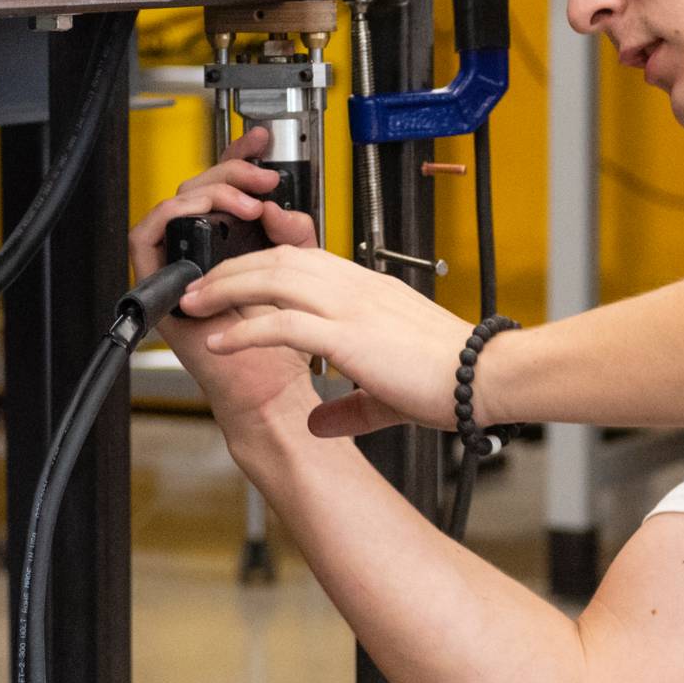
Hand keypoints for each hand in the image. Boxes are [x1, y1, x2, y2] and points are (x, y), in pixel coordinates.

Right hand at [127, 127, 321, 425]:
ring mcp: (178, 267)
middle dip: (230, 172)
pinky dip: (173, 218)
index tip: (261, 139)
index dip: (239, 156)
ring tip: (246, 202)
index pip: (227, 187)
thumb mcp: (299, 271)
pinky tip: (209, 217)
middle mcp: (201, 253)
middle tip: (262, 179)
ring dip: (208, 192)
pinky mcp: (159, 285)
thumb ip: (294, 234)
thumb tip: (282, 206)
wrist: (269, 389)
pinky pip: (146, 238)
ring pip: (174, 204)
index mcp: (232, 245)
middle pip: (198, 188)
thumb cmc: (282, 343)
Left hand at [175, 243, 479, 440]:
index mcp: (369, 291)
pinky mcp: (349, 335)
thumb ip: (351, 405)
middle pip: (279, 258)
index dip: (262, 264)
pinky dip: (245, 330)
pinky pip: (283, 324)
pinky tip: (220, 341)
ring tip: (195, 303)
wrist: (488, 377)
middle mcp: (357, 288)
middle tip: (199, 286)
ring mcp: (352, 306)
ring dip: (227, 288)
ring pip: (274, 278)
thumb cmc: (454, 377)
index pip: (304, 260)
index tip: (235, 278)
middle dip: (232, 268)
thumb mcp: (390, 390)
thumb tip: (321, 424)